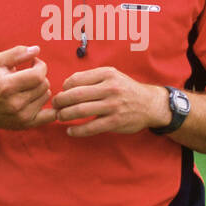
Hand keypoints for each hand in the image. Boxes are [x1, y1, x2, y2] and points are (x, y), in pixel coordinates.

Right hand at [0, 45, 56, 129]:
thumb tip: (37, 49)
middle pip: (44, 84)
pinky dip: (51, 107)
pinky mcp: (28, 124)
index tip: (33, 64)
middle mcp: (15, 103)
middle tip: (29, 77)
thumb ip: (17, 53)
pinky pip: (51, 114)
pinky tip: (41, 100)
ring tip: (28, 88)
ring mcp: (22, 116)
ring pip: (47, 95)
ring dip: (41, 90)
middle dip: (39, 77)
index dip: (40, 66)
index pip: (38, 75)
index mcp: (7, 86)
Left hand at [52, 67, 168, 137]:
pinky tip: (70, 131)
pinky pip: (90, 127)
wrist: (150, 104)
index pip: (76, 79)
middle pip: (75, 95)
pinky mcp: (115, 122)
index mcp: (107, 74)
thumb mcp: (112, 75)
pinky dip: (76, 131)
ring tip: (60, 117)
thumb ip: (91, 78)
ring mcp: (113, 106)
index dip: (64, 88)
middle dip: (60, 102)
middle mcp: (110, 88)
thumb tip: (66, 85)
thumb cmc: (126, 89)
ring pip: (80, 111)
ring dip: (65, 115)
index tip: (61, 93)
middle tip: (55, 106)